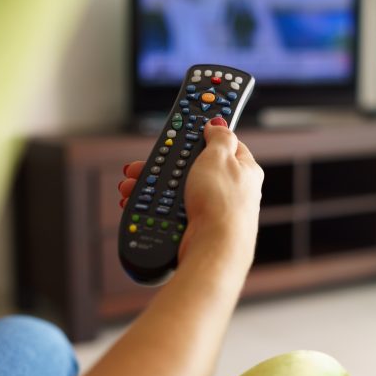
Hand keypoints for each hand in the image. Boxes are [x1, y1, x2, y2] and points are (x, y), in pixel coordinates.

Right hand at [118, 117, 263, 270]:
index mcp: (243, 170)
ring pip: (176, 192)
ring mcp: (212, 211)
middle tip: (144, 164)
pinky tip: (138, 204)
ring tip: (132, 186)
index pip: (220, 144)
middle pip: (191, 169)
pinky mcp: (197, 228)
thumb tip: (218, 125)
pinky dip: (152, 208)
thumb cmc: (223, 205)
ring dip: (151, 187)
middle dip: (164, 166)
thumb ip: (219, 137)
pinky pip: (169, 213)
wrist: (215, 250)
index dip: (198, 136)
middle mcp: (230, 191)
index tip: (180, 129)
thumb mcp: (220, 157)